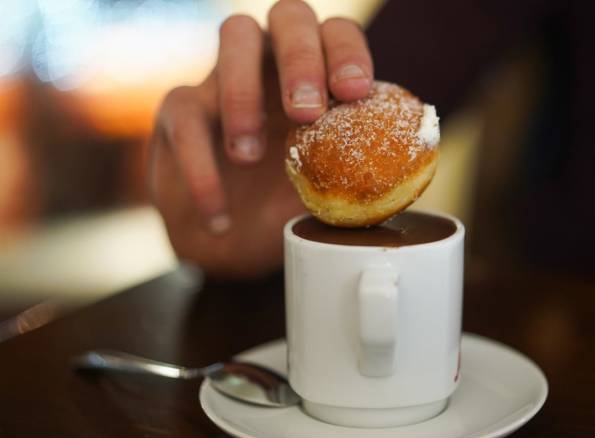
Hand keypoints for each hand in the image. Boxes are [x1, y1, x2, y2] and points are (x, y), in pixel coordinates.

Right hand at [149, 0, 373, 276]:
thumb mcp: (326, 197)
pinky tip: (220, 217)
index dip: (347, 53)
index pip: (337, 35)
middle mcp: (275, 62)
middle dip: (300, 58)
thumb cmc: (286, 209)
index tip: (353, 92)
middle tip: (305, 112)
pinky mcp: (180, 111)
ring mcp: (225, 78)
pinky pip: (182, 115)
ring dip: (243, 92)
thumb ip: (355, 178)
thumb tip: (401, 179)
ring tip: (249, 156)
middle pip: (289, 16)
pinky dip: (201, 170)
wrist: (232, 244)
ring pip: (234, 34)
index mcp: (318, 77)